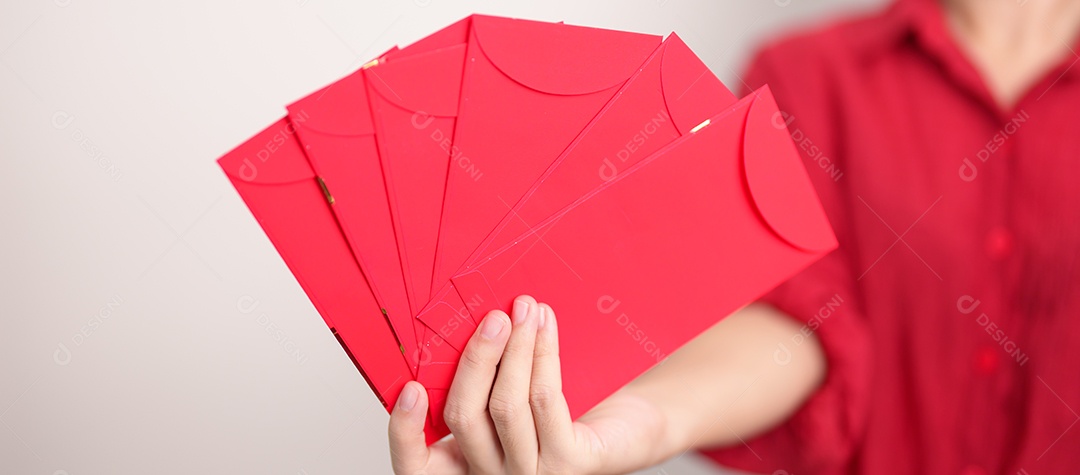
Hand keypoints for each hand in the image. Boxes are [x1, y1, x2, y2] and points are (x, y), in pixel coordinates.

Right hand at [387, 295, 666, 474]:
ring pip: (505, 405)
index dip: (405, 430)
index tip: (411, 386)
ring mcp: (533, 474)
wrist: (628, 427)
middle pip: (463, 417)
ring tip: (525, 309)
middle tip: (494, 316)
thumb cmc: (562, 407)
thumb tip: (464, 329)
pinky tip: (546, 327)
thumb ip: (481, 381)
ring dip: (515, 347)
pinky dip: (542, 354)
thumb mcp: (507, 396)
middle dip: (477, 357)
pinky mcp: (571, 463)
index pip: (416, 466)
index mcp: (466, 464)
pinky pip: (545, 400)